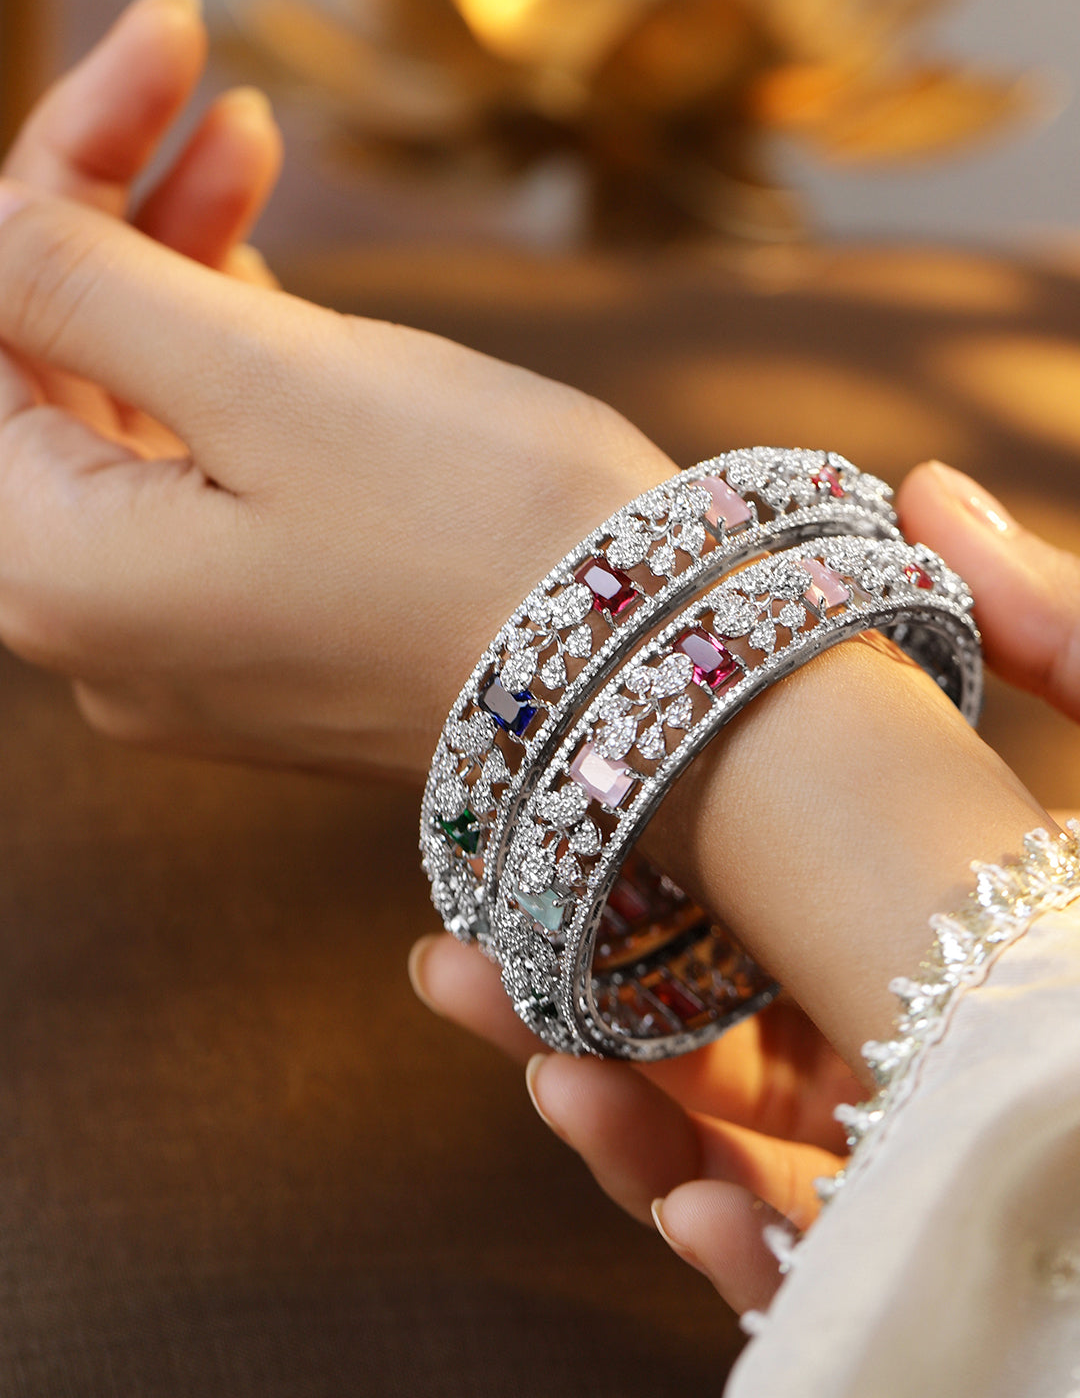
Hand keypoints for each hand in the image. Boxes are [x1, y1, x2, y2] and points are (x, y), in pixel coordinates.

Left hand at [0, 0, 674, 777]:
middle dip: (119, 220)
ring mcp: (182, 649)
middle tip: (224, 100)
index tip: (164, 50)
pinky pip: (207, 486)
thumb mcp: (268, 381)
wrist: (644, 672)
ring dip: (181, 288)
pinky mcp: (266, 643)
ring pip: (135, 427)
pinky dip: (229, 385)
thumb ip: (84, 286)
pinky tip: (268, 295)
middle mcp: (94, 636)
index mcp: (55, 576)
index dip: (55, 175)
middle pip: (53, 381)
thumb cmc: (476, 531)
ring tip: (257, 164)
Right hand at [410, 465, 1079, 1314]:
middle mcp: (910, 1038)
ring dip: (623, 1131)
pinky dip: (738, 1258)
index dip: (623, 880)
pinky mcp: (946, 1274)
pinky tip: (694, 1210)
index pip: (749, 909)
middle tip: (461, 970)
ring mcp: (923, 1166)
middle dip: (570, 1012)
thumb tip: (919, 487)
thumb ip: (1065, 630)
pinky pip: (815, 1279)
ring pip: (727, 1162)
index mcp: (936, 925)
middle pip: (704, 1039)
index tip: (520, 844)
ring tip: (556, 1076)